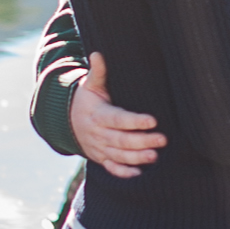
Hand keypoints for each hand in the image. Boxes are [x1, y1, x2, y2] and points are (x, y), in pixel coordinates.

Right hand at [71, 54, 165, 179]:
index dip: (134, 121)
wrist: (67, 120)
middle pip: (120, 140)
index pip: (117, 119)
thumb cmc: (87, 99)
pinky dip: (123, 173)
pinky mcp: (100, 158)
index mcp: (97, 114)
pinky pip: (111, 168)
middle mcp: (97, 133)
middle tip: (162, 139)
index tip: (152, 120)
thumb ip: (97, 72)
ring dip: (136, 158)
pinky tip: (139, 174)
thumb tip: (97, 53)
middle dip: (141, 141)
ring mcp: (98, 148)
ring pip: (118, 156)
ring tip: (155, 156)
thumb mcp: (90, 85)